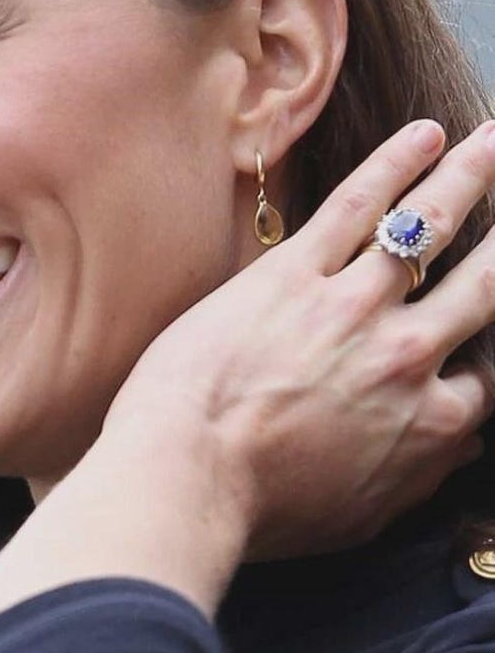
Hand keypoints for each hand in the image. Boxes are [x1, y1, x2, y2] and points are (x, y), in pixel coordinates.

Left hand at [0, 120, 494, 652]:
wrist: (188, 474)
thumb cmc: (258, 510)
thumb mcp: (361, 516)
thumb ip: (412, 477)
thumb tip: (445, 451)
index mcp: (431, 424)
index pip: (487, 378)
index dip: (489, 347)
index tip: (487, 309)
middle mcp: (410, 357)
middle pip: (484, 286)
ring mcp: (355, 306)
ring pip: (430, 229)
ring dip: (472, 178)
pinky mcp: (295, 272)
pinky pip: (357, 206)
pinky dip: (396, 165)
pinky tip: (425, 135)